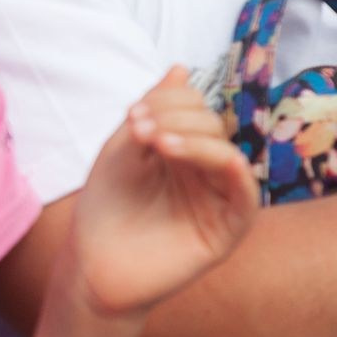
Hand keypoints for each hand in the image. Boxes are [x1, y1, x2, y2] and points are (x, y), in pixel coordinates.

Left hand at [70, 68, 255, 318]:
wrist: (90, 268)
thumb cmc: (105, 211)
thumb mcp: (121, 152)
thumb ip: (151, 112)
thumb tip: (180, 68)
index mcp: (183, 150)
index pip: (196, 110)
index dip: (170, 103)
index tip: (134, 113)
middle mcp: (205, 171)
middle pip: (213, 127)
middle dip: (179, 119)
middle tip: (139, 129)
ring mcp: (218, 199)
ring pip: (227, 154)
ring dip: (196, 140)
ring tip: (156, 142)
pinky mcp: (227, 230)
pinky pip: (245, 195)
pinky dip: (234, 171)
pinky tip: (216, 158)